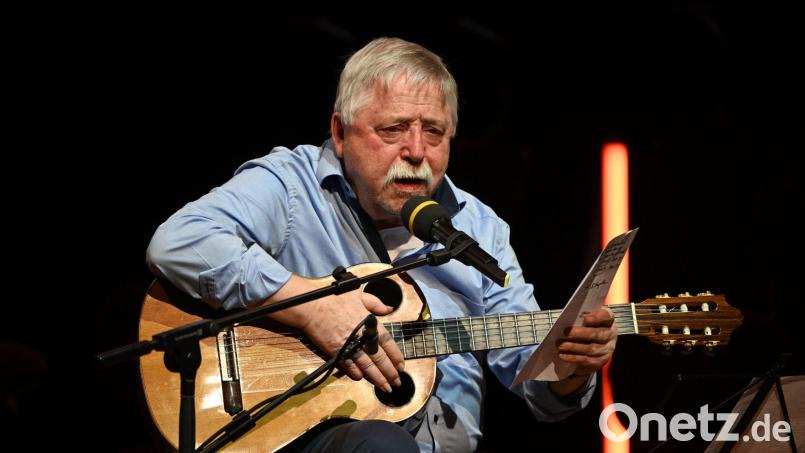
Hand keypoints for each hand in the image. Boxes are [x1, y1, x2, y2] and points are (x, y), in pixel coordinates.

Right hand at [265, 275, 403, 391]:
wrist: (312, 306)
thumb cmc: (335, 298)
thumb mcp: (359, 295)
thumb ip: (376, 303)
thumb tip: (389, 309)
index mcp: (370, 323)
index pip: (388, 343)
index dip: (396, 356)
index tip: (401, 366)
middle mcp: (362, 336)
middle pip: (380, 358)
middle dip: (390, 372)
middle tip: (397, 382)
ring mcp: (350, 345)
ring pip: (367, 366)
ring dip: (377, 378)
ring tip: (385, 387)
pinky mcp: (337, 351)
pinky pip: (349, 366)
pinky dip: (356, 373)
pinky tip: (362, 379)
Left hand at [556, 306, 617, 375]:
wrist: (593, 346)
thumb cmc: (587, 327)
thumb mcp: (586, 319)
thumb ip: (580, 317)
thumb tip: (566, 319)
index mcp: (608, 320)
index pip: (606, 316)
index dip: (597, 318)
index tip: (586, 319)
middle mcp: (610, 334)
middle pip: (597, 334)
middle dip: (580, 333)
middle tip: (565, 332)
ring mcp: (606, 349)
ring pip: (590, 348)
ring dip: (573, 347)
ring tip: (560, 344)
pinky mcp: (600, 361)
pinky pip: (586, 360)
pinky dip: (572, 357)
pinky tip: (562, 355)